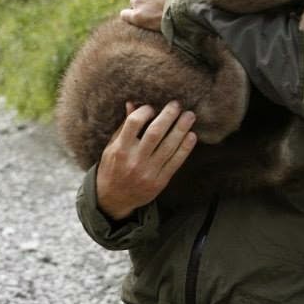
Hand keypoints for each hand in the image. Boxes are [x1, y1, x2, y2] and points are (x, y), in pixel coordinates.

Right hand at [96, 101, 197, 220]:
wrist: (113, 199)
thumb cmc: (112, 169)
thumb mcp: (111, 147)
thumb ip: (123, 127)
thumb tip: (132, 104)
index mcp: (120, 149)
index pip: (134, 123)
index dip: (145, 111)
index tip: (152, 107)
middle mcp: (134, 160)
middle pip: (155, 133)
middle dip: (168, 116)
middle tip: (177, 104)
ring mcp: (148, 172)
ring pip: (169, 146)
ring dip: (181, 129)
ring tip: (190, 116)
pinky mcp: (160, 182)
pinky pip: (175, 162)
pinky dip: (185, 148)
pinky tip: (191, 136)